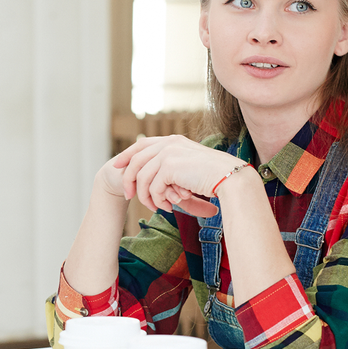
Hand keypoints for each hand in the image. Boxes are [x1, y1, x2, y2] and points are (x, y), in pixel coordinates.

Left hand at [112, 135, 239, 216]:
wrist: (230, 178)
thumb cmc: (215, 177)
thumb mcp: (190, 169)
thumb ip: (172, 171)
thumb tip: (157, 182)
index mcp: (174, 140)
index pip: (142, 143)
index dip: (127, 154)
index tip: (117, 166)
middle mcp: (169, 143)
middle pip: (136, 159)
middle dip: (128, 179)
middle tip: (127, 196)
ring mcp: (169, 153)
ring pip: (143, 177)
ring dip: (146, 196)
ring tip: (155, 208)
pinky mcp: (170, 166)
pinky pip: (154, 187)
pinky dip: (158, 200)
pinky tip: (167, 208)